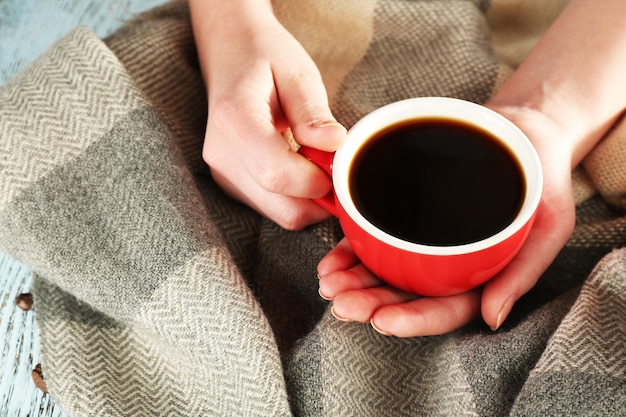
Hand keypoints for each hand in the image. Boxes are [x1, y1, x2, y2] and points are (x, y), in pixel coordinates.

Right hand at [190, 1, 345, 229]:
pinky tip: (299, 163)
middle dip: (320, 195)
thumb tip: (335, 146)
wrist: (229, 52)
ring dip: (309, 196)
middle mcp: (220, 154)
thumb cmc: (264, 57)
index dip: (318, 180)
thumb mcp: (297, 73)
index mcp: (233, 120)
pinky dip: (295, 195)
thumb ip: (314, 114)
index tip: (337, 159)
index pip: (277, 175)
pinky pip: (273, 208)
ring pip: (281, 213)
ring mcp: (222, 173)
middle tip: (333, 161)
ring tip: (313, 157)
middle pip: (282, 207)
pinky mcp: (230, 184)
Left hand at [317, 106, 575, 336]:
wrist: (521, 132)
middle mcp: (447, 266)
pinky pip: (373, 237)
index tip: (382, 322)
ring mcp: (422, 243)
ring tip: (328, 284)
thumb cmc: (540, 180)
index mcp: (482, 278)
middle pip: (406, 294)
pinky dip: (351, 251)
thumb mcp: (549, 224)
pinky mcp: (402, 217)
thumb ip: (523, 270)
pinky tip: (331, 260)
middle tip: (342, 305)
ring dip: (353, 281)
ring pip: (384, 270)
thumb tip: (492, 318)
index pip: (446, 309)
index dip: (414, 320)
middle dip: (371, 303)